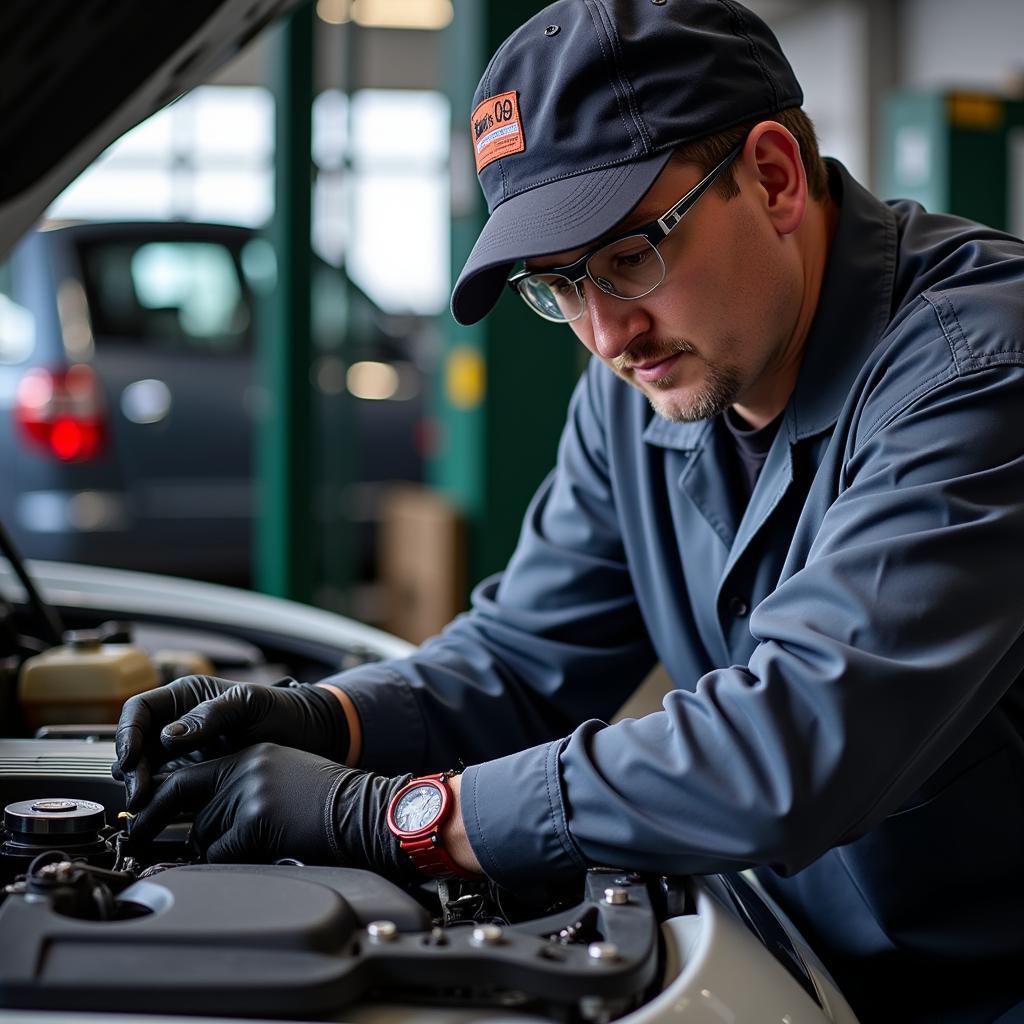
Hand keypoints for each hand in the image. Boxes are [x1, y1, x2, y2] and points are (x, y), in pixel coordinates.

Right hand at [113, 676, 349, 810]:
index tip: (129, 759)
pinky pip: (165, 789)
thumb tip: (169, 735)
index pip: (139, 711)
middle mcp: (178, 724)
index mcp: (185, 697)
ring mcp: (184, 753)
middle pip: (135, 746)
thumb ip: (211, 715)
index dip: (127, 734)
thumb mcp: (248, 704)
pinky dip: (158, 801)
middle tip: (138, 795)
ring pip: (144, 771)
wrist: (308, 738)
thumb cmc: (281, 710)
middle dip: (131, 770)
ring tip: (146, 807)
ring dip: (140, 788)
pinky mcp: (194, 777)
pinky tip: (160, 813)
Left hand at [128, 743, 415, 877]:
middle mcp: (246, 767)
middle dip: (167, 826)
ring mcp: (250, 793)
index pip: (188, 773)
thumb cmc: (330, 802)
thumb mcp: (281, 777)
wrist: (364, 809)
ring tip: (253, 845)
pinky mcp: (257, 820)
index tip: (140, 814)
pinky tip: (262, 853)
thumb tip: (199, 821)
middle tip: (143, 838)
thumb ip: (241, 787)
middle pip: (187, 805)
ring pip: (202, 834)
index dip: (159, 798)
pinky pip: (220, 854)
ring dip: (215, 849)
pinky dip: (231, 863)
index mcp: (251, 754)